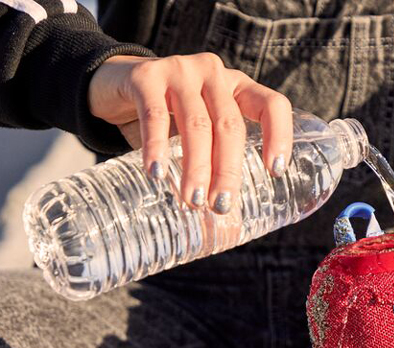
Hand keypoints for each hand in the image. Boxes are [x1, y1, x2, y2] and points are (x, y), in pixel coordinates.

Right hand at [87, 53, 292, 212]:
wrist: (113, 87)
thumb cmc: (167, 121)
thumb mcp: (197, 136)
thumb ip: (213, 166)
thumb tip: (231, 229)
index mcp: (237, 88)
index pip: (272, 105)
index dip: (279, 136)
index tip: (276, 172)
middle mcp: (213, 75)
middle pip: (230, 126)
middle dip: (227, 171)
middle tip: (221, 206)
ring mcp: (180, 71)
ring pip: (197, 124)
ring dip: (196, 167)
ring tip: (192, 200)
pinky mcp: (146, 76)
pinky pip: (155, 115)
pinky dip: (157, 147)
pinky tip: (156, 173)